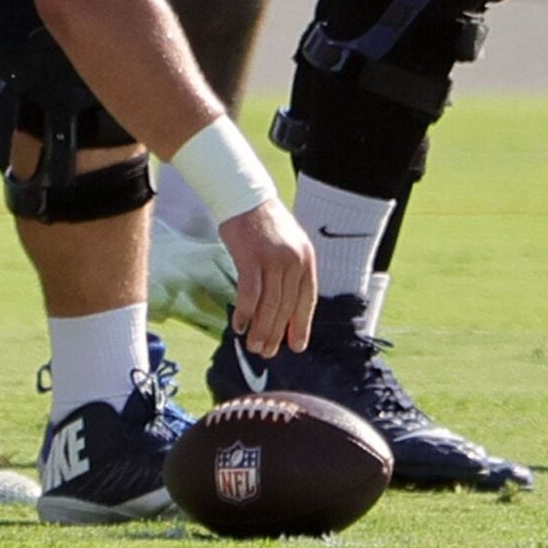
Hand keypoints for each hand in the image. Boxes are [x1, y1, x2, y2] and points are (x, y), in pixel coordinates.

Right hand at [217, 197, 316, 359]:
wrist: (244, 196)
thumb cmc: (262, 223)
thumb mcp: (287, 245)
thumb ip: (289, 272)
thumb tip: (284, 307)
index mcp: (306, 259)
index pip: (307, 300)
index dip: (301, 326)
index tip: (295, 346)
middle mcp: (293, 261)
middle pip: (286, 306)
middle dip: (276, 333)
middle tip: (267, 351)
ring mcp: (273, 259)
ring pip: (270, 304)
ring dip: (261, 329)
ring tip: (254, 346)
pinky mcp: (250, 257)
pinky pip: (250, 293)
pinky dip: (245, 313)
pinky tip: (240, 326)